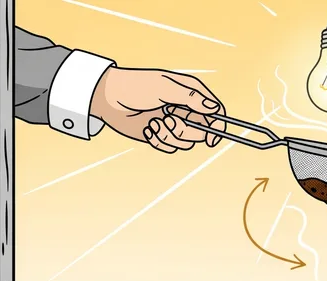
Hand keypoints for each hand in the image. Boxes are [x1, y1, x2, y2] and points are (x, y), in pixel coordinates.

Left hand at [90, 67, 226, 152]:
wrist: (109, 99)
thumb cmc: (135, 86)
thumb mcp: (164, 88)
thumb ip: (190, 98)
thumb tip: (214, 108)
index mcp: (191, 93)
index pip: (215, 111)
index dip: (217, 125)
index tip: (211, 138)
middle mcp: (186, 109)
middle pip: (202, 131)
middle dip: (185, 129)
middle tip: (168, 119)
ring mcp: (175, 123)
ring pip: (186, 142)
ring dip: (169, 135)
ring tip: (154, 123)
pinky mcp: (163, 135)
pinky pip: (171, 148)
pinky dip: (159, 141)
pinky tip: (148, 129)